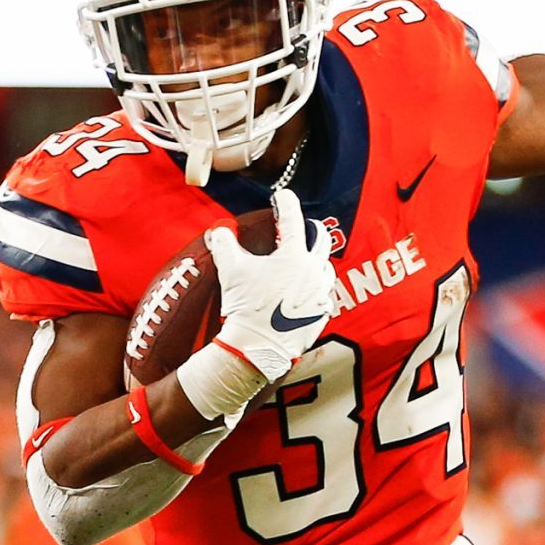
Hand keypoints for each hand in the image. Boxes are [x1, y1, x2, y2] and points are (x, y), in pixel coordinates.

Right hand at [181, 190, 342, 418]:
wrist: (258, 348)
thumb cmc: (247, 307)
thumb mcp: (231, 271)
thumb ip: (224, 245)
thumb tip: (218, 230)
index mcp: (294, 256)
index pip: (292, 219)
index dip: (286, 203)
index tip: (281, 196)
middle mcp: (313, 271)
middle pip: (321, 240)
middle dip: (311, 229)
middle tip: (302, 227)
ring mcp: (321, 293)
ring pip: (326, 268)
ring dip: (316, 260)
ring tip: (305, 261)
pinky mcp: (321, 313)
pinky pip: (324, 294)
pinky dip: (315, 287)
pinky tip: (305, 290)